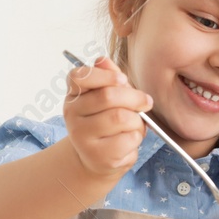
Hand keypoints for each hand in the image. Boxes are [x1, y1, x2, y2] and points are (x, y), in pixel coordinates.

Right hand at [63, 56, 153, 179]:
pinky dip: (137, 137)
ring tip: (135, 124)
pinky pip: (128, 139)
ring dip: (137, 120)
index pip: (79, 76)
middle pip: (108, 96)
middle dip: (135, 97)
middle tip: (146, 102)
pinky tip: (130, 140)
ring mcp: (82, 137)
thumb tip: (103, 60)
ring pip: (121, 118)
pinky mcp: (98, 156)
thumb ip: (109, 77)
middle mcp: (72, 114)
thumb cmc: (107, 121)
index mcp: (73, 94)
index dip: (105, 76)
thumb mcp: (107, 96)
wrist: (97, 158)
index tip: (123, 79)